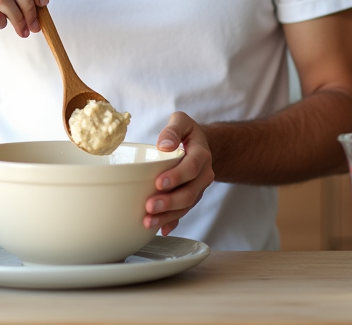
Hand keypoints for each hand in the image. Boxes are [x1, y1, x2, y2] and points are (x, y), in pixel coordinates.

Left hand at [144, 112, 214, 236]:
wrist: (201, 146)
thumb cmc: (186, 133)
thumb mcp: (181, 122)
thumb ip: (173, 130)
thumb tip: (164, 145)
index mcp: (201, 155)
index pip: (191, 168)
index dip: (177, 176)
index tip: (160, 182)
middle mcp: (203, 176)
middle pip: (189, 193)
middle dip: (170, 202)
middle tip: (150, 206)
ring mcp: (198, 189)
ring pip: (185, 207)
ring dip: (168, 216)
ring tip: (148, 222)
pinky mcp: (190, 199)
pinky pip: (183, 214)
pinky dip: (172, 223)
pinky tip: (162, 230)